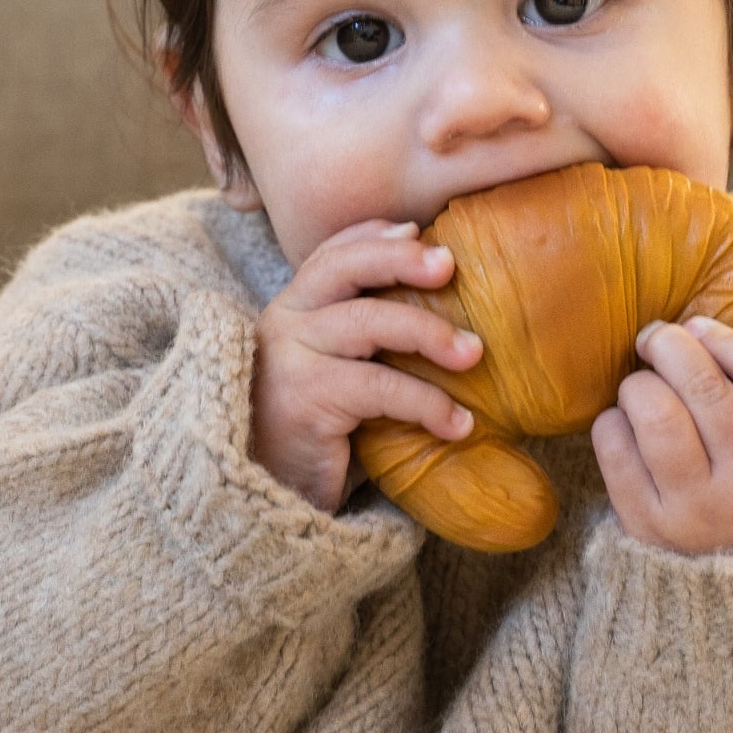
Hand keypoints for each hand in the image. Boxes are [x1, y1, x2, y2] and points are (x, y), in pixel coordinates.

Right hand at [251, 219, 483, 512]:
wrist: (259, 502)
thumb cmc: (308, 441)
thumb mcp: (335, 379)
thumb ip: (366, 345)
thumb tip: (444, 316)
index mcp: (290, 311)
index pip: (330, 254)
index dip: (373, 236)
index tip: (419, 230)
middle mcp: (283, 323)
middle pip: (344, 268)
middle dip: (400, 258)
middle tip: (451, 266)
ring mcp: (290, 358)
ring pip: (367, 322)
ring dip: (428, 331)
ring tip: (474, 353)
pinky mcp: (305, 400)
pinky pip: (379, 387)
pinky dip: (427, 402)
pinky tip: (458, 423)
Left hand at [591, 316, 732, 554]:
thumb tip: (691, 327)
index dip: (726, 337)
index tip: (701, 330)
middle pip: (703, 385)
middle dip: (669, 345)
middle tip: (656, 340)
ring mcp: (698, 508)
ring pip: (655, 412)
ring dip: (638, 385)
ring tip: (642, 389)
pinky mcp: (649, 526)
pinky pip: (615, 448)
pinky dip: (612, 423)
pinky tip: (625, 426)